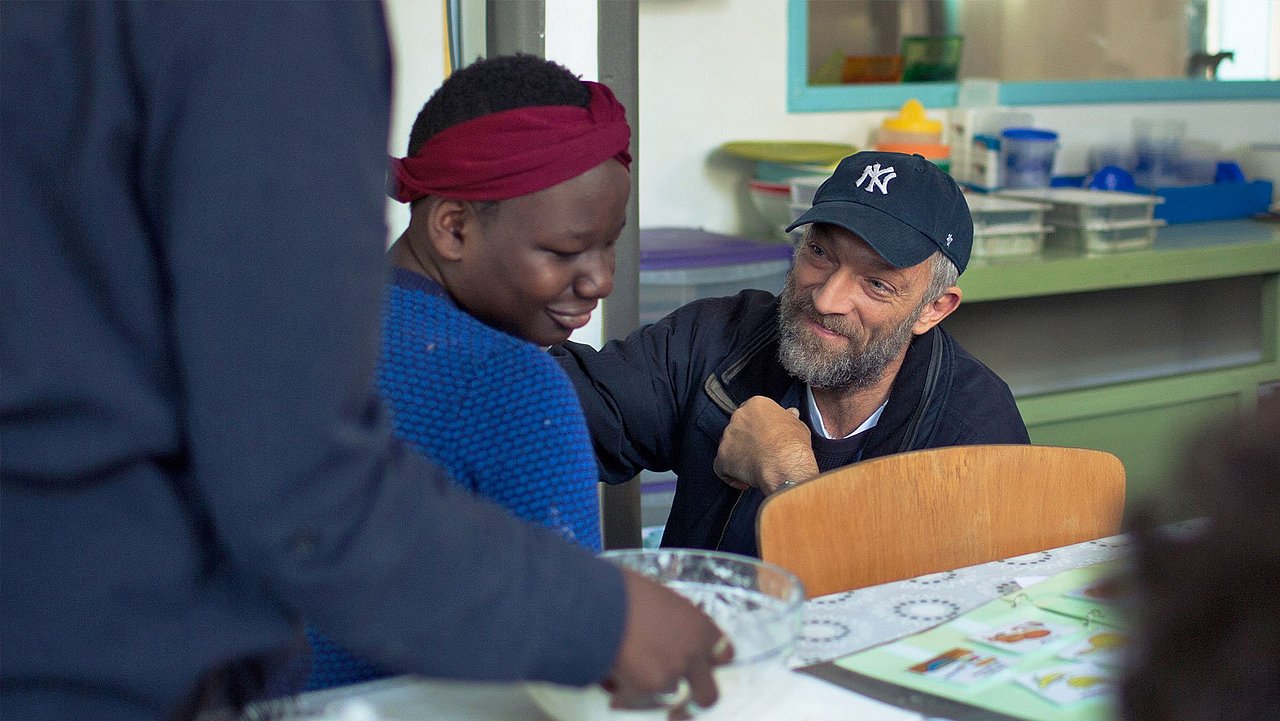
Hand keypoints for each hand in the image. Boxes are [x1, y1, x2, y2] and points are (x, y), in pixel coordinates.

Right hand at [605, 569, 733, 716]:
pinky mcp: (649, 687)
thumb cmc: (625, 592)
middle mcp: (693, 653)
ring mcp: (673, 673)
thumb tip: (670, 638)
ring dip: (651, 689)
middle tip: (681, 706)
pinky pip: (639, 700)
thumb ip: (677, 625)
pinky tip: (613, 687)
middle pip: (708, 695)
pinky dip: (626, 697)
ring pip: (667, 695)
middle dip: (694, 702)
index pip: (724, 654)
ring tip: (628, 675)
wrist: (600, 603)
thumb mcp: (663, 601)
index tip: (702, 667)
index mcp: (700, 626)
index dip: (711, 663)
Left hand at [713, 396, 817, 494]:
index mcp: (756, 405)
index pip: (751, 413)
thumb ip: (789, 418)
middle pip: (738, 429)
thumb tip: (791, 415)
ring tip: (755, 469)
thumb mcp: (797, 425)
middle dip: (747, 442)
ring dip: (738, 458)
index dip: (757, 427)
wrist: (785, 464)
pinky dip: (730, 475)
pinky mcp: (722, 458)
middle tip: (761, 454)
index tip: (765, 436)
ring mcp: (728, 437)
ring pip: (728, 447)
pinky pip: (721, 467)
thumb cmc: (793, 445)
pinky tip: (744, 482)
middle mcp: (738, 417)